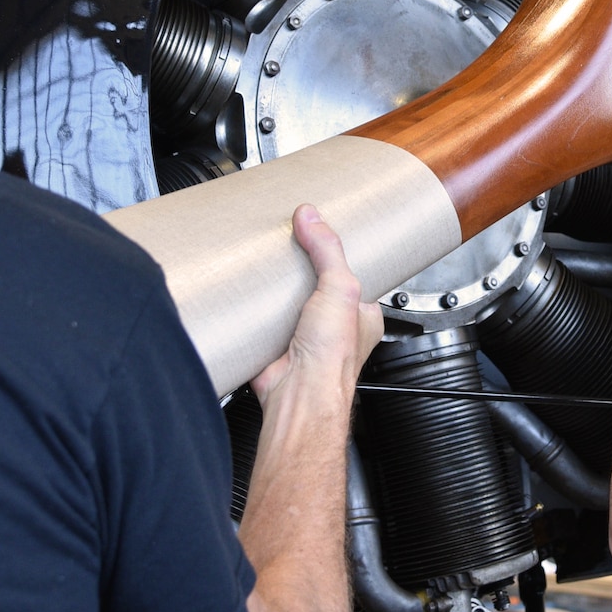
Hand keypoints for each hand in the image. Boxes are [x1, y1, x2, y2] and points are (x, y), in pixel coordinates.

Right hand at [251, 205, 382, 405]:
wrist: (298, 394)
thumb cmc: (331, 359)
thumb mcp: (340, 289)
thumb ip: (327, 251)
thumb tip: (312, 217)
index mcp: (360, 313)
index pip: (351, 273)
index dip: (337, 253)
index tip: (321, 231)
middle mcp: (333, 325)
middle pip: (315, 283)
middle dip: (301, 267)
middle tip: (289, 243)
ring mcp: (303, 333)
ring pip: (288, 299)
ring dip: (277, 286)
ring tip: (268, 261)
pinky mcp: (274, 342)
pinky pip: (263, 317)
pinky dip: (255, 305)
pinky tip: (250, 290)